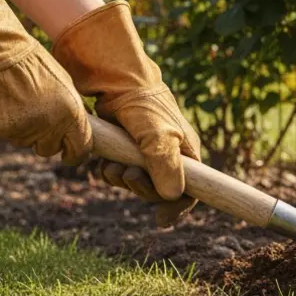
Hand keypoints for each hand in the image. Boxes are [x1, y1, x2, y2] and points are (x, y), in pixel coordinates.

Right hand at [0, 0, 92, 161]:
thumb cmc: (33, 62)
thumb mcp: (64, 84)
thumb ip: (70, 111)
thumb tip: (75, 130)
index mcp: (71, 114)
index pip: (80, 149)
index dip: (75, 152)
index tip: (69, 154)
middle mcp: (49, 127)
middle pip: (49, 149)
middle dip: (45, 140)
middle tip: (38, 119)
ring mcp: (22, 130)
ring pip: (24, 141)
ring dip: (23, 129)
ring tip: (18, 100)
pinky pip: (3, 133)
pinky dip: (2, 122)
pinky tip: (2, 101)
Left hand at [52, 1, 202, 226]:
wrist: (111, 76)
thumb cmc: (141, 103)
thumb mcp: (157, 135)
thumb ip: (165, 166)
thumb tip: (174, 197)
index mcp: (185, 151)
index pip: (191, 189)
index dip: (178, 206)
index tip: (160, 219)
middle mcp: (169, 153)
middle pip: (161, 189)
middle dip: (142, 188)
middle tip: (127, 176)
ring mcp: (146, 150)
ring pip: (138, 182)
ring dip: (123, 180)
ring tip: (111, 167)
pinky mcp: (126, 146)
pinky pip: (121, 172)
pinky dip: (111, 172)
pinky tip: (104, 162)